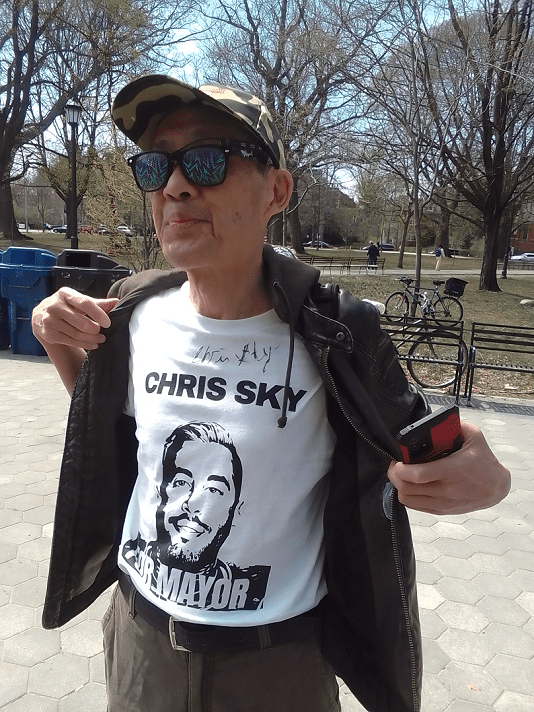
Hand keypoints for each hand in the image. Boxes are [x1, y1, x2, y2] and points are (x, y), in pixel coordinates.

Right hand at [32, 287, 118, 350]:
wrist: (41, 316)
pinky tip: (93, 344)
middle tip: (103, 333)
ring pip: (77, 334)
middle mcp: (55, 305)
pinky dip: (85, 344)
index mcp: (65, 294)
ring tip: (101, 339)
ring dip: (92, 339)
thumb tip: (116, 301)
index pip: (84, 303)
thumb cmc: (65, 307)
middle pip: (81, 322)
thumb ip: (97, 303)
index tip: (108, 323)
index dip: (98, 313)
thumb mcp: (79, 302)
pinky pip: (71, 341)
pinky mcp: (49, 334)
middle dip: (95, 330)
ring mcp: (50, 320)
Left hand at [387, 420, 510, 514]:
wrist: (496, 487)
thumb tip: (438, 419)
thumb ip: (456, 425)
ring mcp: (443, 503)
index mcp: (452, 470)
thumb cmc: (484, 461)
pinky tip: (411, 485)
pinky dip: (408, 496)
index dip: (400, 469)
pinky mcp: (442, 511)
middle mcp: (446, 490)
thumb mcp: (475, 437)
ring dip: (399, 486)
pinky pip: (415, 507)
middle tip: (396, 465)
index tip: (397, 460)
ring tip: (402, 475)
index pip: (418, 475)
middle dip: (394, 476)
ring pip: (408, 500)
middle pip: (407, 488)